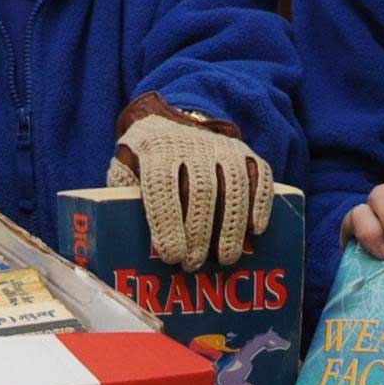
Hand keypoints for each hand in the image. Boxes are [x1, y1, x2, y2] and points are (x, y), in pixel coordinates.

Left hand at [106, 92, 273, 270]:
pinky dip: (260, 202)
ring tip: (225, 258)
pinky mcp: (243, 151)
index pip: (163, 187)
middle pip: (201, 190)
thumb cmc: (143, 159)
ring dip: (231, 226)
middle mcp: (192, 145)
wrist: (170, 120)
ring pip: (233, 185)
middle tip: (194, 264)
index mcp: (156, 149)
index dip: (168, 223)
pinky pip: (259, 174)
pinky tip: (256, 230)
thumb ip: (124, 196)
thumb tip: (124, 236)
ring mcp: (221, 147)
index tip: (171, 256)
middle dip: (199, 232)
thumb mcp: (124, 169)